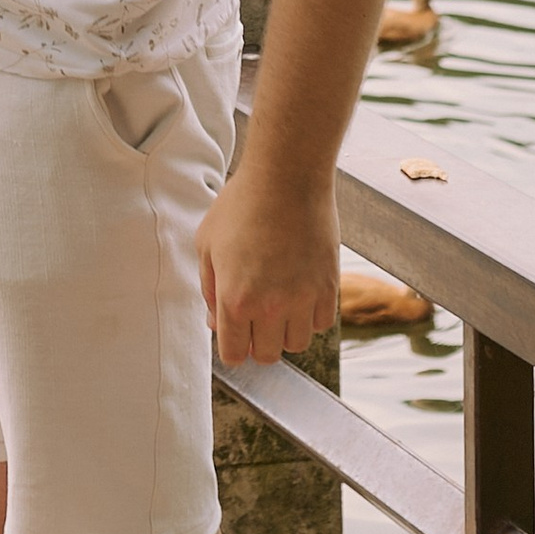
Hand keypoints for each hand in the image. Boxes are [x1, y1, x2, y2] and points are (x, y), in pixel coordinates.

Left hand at [197, 169, 338, 367]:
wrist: (286, 177)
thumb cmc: (242, 204)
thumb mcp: (206, 243)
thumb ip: (209, 289)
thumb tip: (215, 321)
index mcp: (234, 299)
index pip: (234, 354)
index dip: (232, 346)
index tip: (234, 333)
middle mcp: (270, 307)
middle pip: (267, 356)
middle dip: (258, 341)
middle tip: (255, 317)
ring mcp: (302, 299)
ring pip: (296, 344)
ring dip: (286, 330)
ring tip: (279, 301)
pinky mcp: (328, 288)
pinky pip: (321, 324)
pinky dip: (310, 316)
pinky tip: (299, 291)